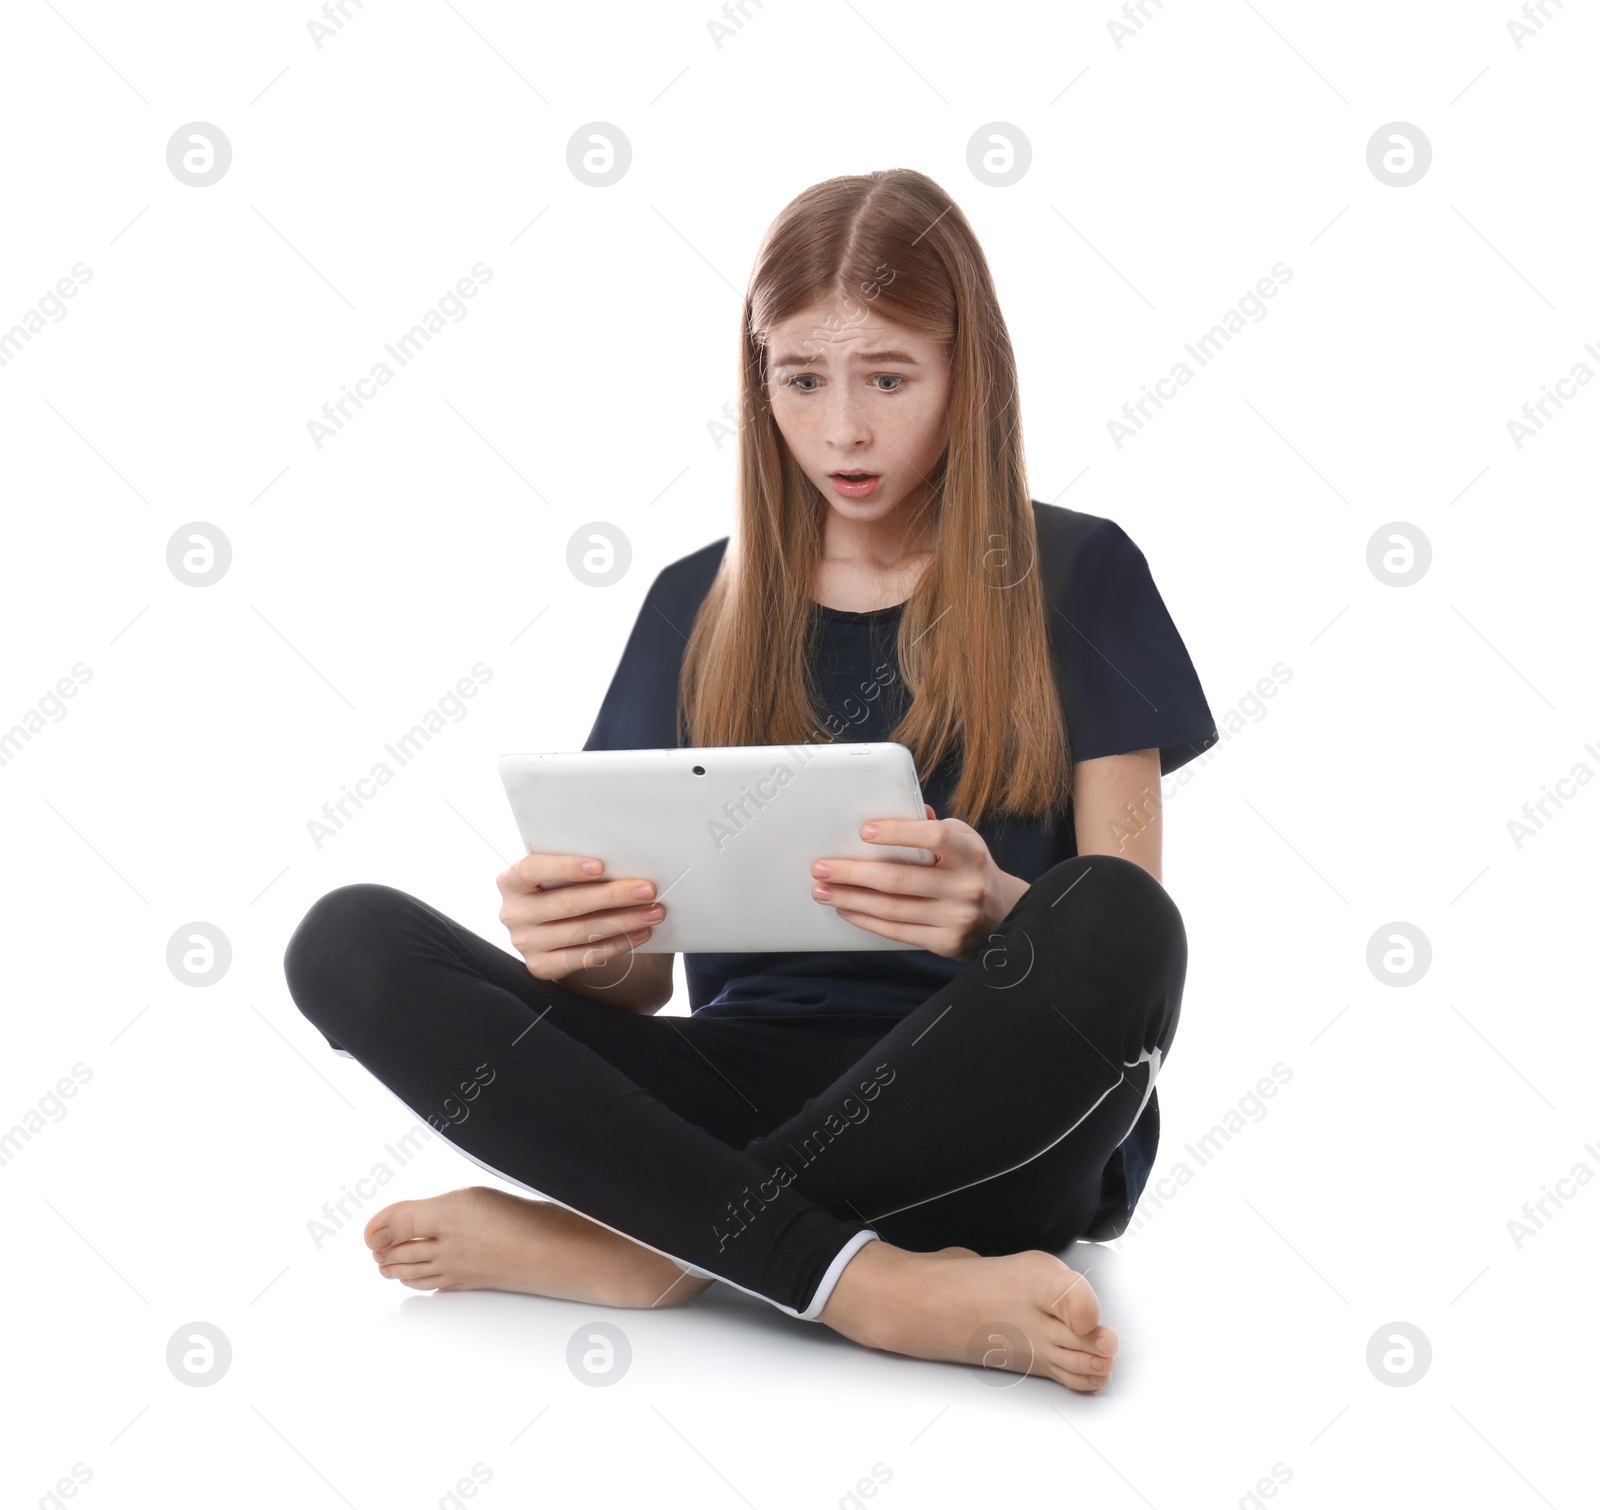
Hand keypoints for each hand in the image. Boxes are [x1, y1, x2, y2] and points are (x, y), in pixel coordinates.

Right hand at [496, 852, 665, 981]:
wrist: (559, 928)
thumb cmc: (566, 888)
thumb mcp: (561, 874)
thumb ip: (581, 867)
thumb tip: (625, 860)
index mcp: (511, 880)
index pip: (533, 869)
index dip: (567, 867)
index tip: (601, 866)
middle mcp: (512, 912)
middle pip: (568, 903)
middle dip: (613, 896)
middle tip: (647, 890)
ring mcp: (524, 943)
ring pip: (581, 931)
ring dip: (624, 921)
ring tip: (653, 913)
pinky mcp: (539, 966)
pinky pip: (584, 957)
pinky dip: (617, 944)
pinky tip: (640, 934)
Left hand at [810, 804, 1030, 960]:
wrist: (1007, 914)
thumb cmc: (973, 868)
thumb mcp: (963, 840)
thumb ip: (931, 828)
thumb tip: (892, 810)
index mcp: (970, 853)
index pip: (933, 838)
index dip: (897, 833)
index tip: (863, 831)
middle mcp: (966, 887)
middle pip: (899, 879)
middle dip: (853, 873)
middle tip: (820, 868)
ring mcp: (956, 918)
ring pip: (892, 908)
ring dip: (850, 899)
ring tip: (822, 890)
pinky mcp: (946, 943)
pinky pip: (897, 931)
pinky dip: (867, 920)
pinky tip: (847, 909)